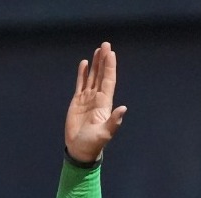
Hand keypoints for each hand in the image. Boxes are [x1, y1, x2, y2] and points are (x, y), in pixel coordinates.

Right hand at [64, 42, 127, 163]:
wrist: (80, 149)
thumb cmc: (93, 143)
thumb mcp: (105, 133)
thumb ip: (114, 121)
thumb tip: (123, 108)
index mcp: (105, 103)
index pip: (108, 81)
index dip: (110, 67)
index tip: (111, 53)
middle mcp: (97, 98)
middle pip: (101, 75)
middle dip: (104, 60)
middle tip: (105, 45)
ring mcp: (87, 99)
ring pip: (92, 77)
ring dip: (95, 64)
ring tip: (97, 50)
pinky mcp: (77, 102)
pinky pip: (80, 84)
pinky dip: (82, 74)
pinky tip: (84, 64)